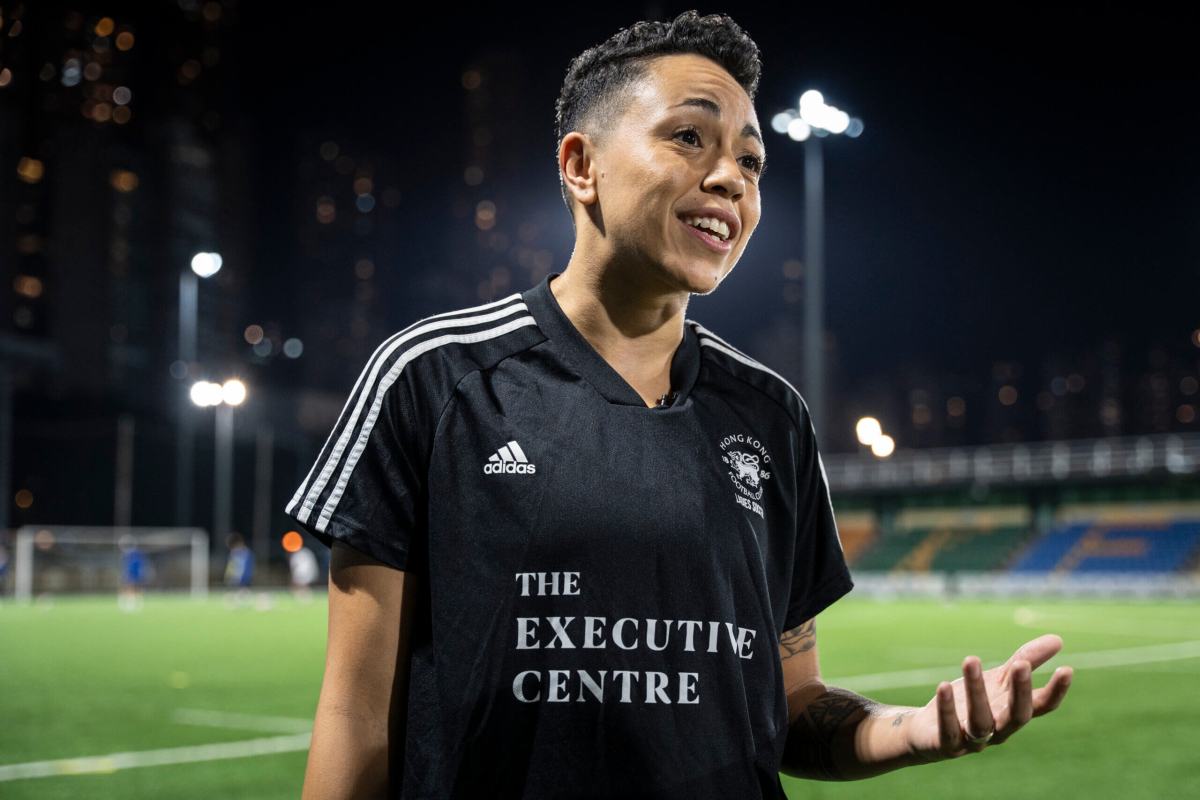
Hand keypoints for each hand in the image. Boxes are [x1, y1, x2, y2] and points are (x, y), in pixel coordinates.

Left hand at [905, 633, 1073, 763]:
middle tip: (1022, 664)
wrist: (927, 733)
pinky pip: (948, 730)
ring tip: (971, 659)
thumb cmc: (970, 703)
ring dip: (977, 692)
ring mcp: (972, 741)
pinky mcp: (946, 745)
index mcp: (1012, 713)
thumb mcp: (998, 680)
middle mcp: (998, 730)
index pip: (1041, 706)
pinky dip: (947, 709)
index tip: (1067, 669)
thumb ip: (1025, 661)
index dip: (1056, 691)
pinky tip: (944, 685)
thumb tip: (1059, 639)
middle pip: (1016, 717)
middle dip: (1021, 692)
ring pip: (980, 722)